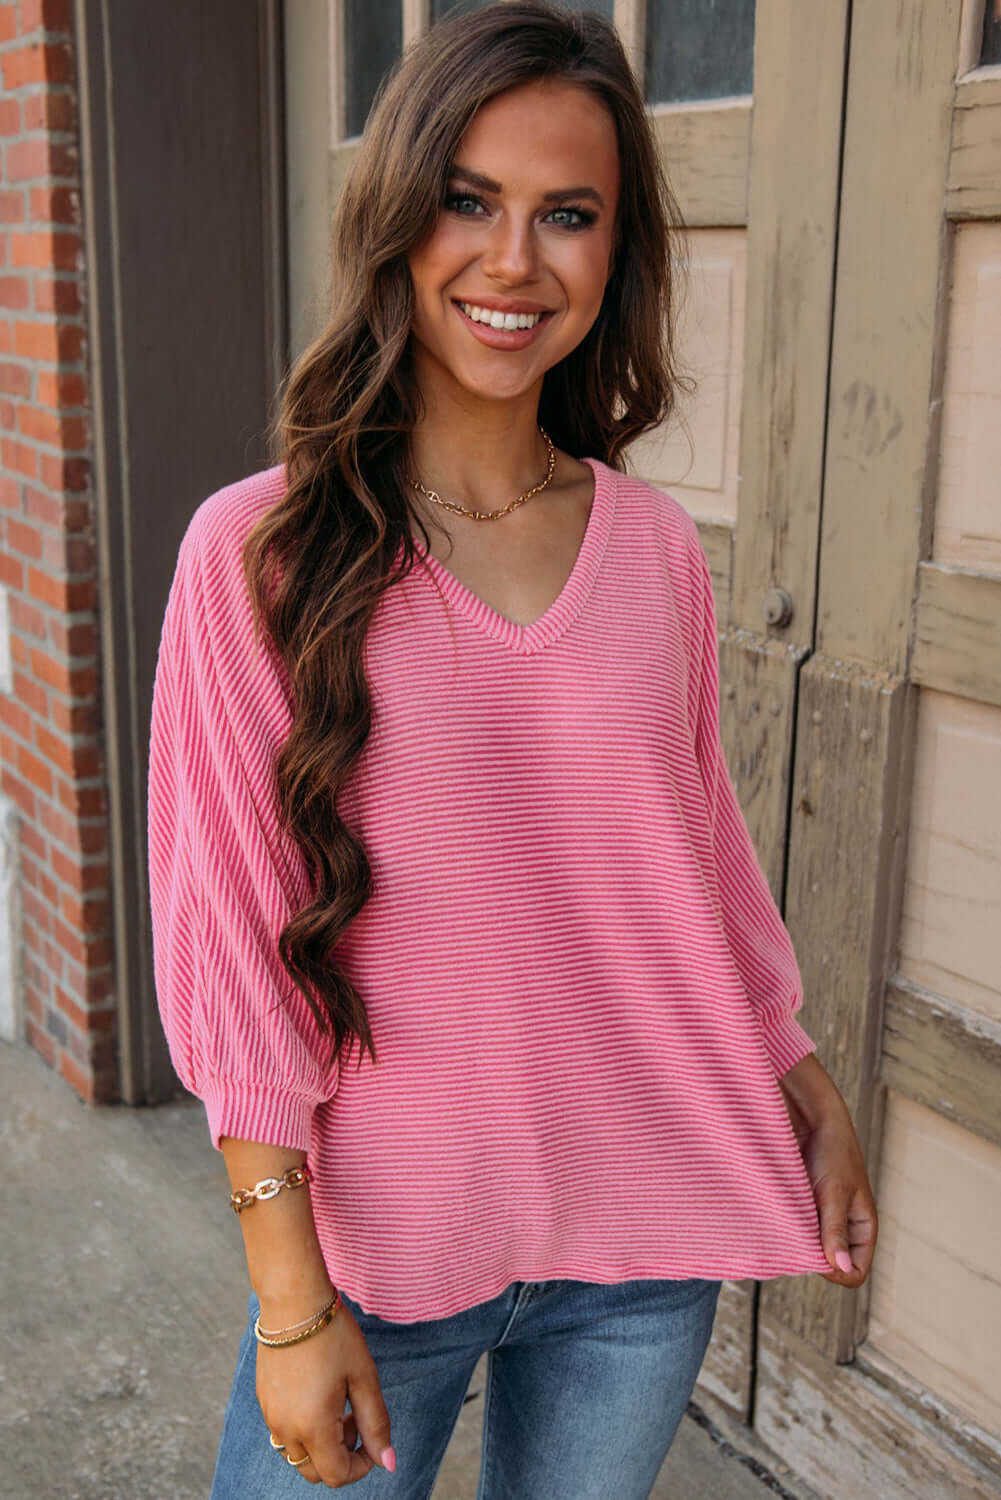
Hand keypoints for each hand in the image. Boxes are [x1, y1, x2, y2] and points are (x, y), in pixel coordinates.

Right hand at [257, 1299, 395, 1486]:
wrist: (294, 1301)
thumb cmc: (333, 1336)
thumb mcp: (363, 1378)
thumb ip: (376, 1424)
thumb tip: (388, 1462)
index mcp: (313, 1427)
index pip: (337, 1474)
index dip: (361, 1466)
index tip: (373, 1441)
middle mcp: (285, 1428)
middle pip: (315, 1471)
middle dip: (341, 1457)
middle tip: (356, 1419)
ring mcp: (271, 1415)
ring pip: (298, 1453)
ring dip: (322, 1444)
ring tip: (339, 1404)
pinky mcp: (264, 1401)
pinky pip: (284, 1432)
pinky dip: (305, 1428)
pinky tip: (319, 1393)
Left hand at [779, 1057, 877, 1288]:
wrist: (810, 1116)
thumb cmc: (832, 1150)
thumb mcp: (835, 1192)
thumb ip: (835, 1229)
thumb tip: (840, 1266)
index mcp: (862, 1226)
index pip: (855, 1270)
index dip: (838, 1271)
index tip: (816, 1257)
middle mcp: (843, 1225)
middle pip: (830, 1262)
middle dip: (814, 1257)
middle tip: (796, 1238)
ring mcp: (821, 1216)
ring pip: (810, 1246)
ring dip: (798, 1240)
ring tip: (786, 1223)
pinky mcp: (801, 1204)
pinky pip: (794, 1227)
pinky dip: (786, 1226)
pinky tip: (775, 1215)